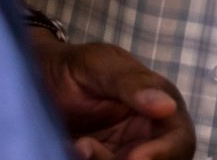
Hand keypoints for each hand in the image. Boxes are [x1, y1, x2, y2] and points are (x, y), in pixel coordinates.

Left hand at [28, 31, 195, 159]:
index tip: (134, 158)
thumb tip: (168, 106)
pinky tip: (69, 148)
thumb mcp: (100, 65)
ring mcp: (124, 153)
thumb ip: (132, 83)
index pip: (180, 138)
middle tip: (88, 150)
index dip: (164, 153)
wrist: (37, 81)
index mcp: (162, 105)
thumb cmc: (74, 66)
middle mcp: (148, 134)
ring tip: (75, 145)